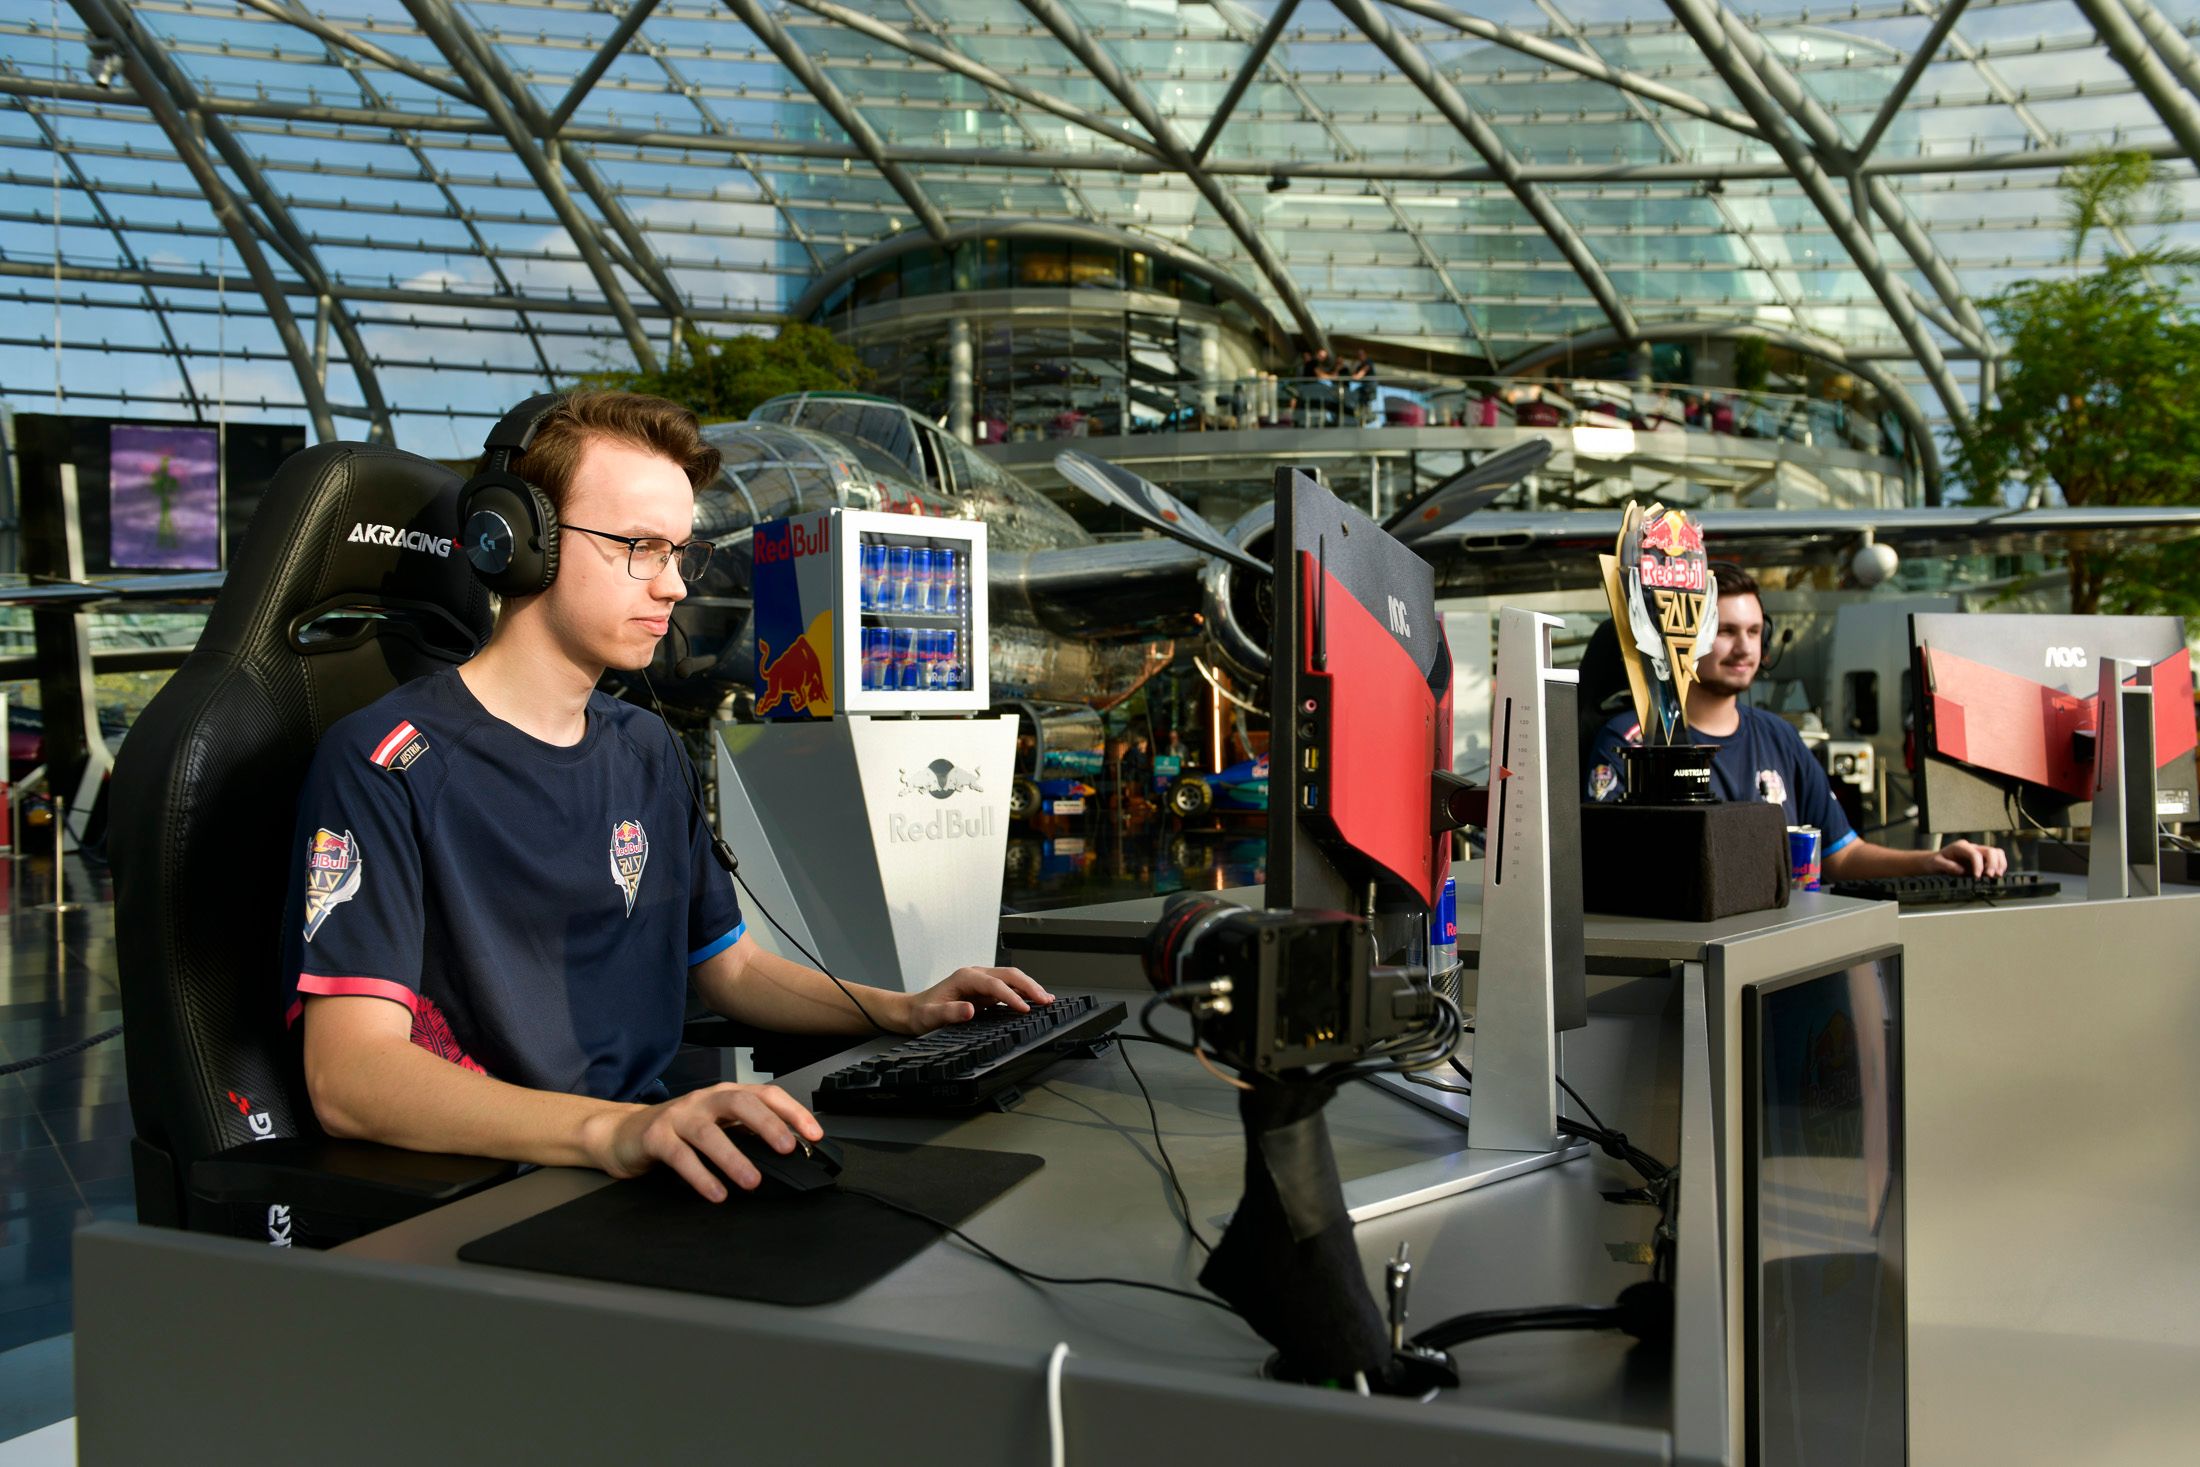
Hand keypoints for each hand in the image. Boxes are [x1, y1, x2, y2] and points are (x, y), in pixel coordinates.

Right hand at [586, 1082, 822, 1202]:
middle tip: (787, 1149)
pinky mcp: (656, 1137)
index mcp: (725, 1096)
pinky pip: (681, 1156)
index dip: (793, 1112)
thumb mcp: (718, 1127)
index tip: (815, 1134)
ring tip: (752, 1181)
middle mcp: (704, 1100)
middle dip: (767, 1124)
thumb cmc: (678, 1131)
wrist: (624, 1133)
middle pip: (740, 1103)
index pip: (766, 1095)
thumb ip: (747, 1134)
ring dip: (734, 1158)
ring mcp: (679, 1116)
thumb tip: (790, 1152)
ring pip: (709, 1133)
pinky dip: (701, 1176)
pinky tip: (716, 1193)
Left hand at [901, 965, 1054, 1033]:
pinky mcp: (984, 990)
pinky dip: (1023, 992)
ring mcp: (981, 981)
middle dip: (1029, 986)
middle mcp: (975, 975)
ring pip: (1012, 978)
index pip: (995, 984)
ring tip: (1047, 1000)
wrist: (913, 1012)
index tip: (1025, 1008)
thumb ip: (950, 1013)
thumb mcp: (931, 1017)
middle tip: (1045, 1001)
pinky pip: (1008, 987)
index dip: (1012, 996)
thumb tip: (970, 1009)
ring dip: (1030, 987)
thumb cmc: (921, 1013)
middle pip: (1009, 975)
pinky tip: (1034, 1000)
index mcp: (965, 977)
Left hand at [1927, 839, 2007, 877]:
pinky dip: (2000, 866)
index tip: (1977, 876)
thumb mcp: (1936, 863)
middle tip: (1989, 876)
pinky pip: (1997, 858)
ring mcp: (1979, 852)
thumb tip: (1961, 870)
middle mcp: (1972, 847)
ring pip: (1997, 853)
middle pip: (1990, 851)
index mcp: (1960, 847)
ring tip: (1996, 876)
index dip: (1978, 865)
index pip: (1975, 854)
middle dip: (1992, 864)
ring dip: (1999, 864)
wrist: (1937, 862)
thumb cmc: (1937, 861)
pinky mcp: (1983, 859)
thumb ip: (1947, 866)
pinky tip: (1997, 875)